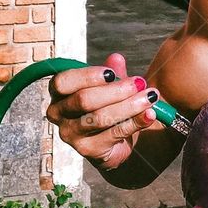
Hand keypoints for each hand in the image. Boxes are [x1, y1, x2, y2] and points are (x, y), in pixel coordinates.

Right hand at [46, 52, 161, 171]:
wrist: (115, 140)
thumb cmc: (107, 106)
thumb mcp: (110, 86)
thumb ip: (112, 72)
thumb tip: (116, 58)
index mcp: (58, 92)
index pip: (63, 82)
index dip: (87, 77)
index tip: (112, 74)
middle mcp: (58, 114)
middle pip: (84, 100)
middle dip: (116, 90)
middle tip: (140, 83)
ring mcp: (71, 134)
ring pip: (100, 117)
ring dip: (129, 105)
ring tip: (150, 97)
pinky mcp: (88, 150)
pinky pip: (114, 133)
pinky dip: (135, 122)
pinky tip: (149, 114)